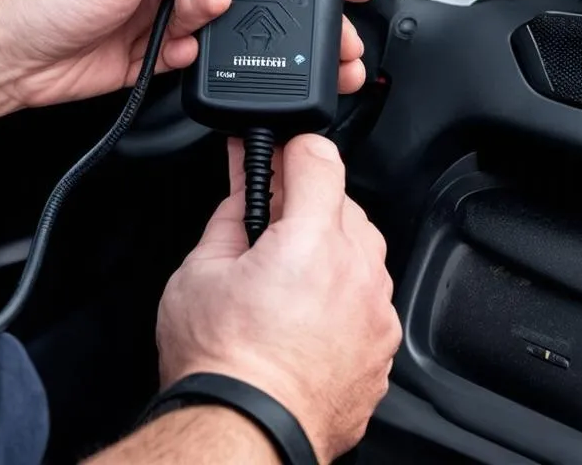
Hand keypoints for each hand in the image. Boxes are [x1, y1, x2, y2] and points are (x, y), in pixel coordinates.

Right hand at [155, 136, 401, 462]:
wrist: (244, 433)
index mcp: (311, 240)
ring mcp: (375, 312)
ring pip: (361, 249)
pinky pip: (369, 296)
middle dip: (306, 203)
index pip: (319, 156)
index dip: (292, 148)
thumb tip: (242, 186)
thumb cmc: (220, 364)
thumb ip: (230, 215)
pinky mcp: (382, 347)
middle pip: (342, 202)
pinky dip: (343, 290)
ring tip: (284, 274)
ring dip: (329, 245)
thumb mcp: (200, 270)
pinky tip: (305, 310)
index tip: (277, 153)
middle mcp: (356, 271)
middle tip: (267, 223)